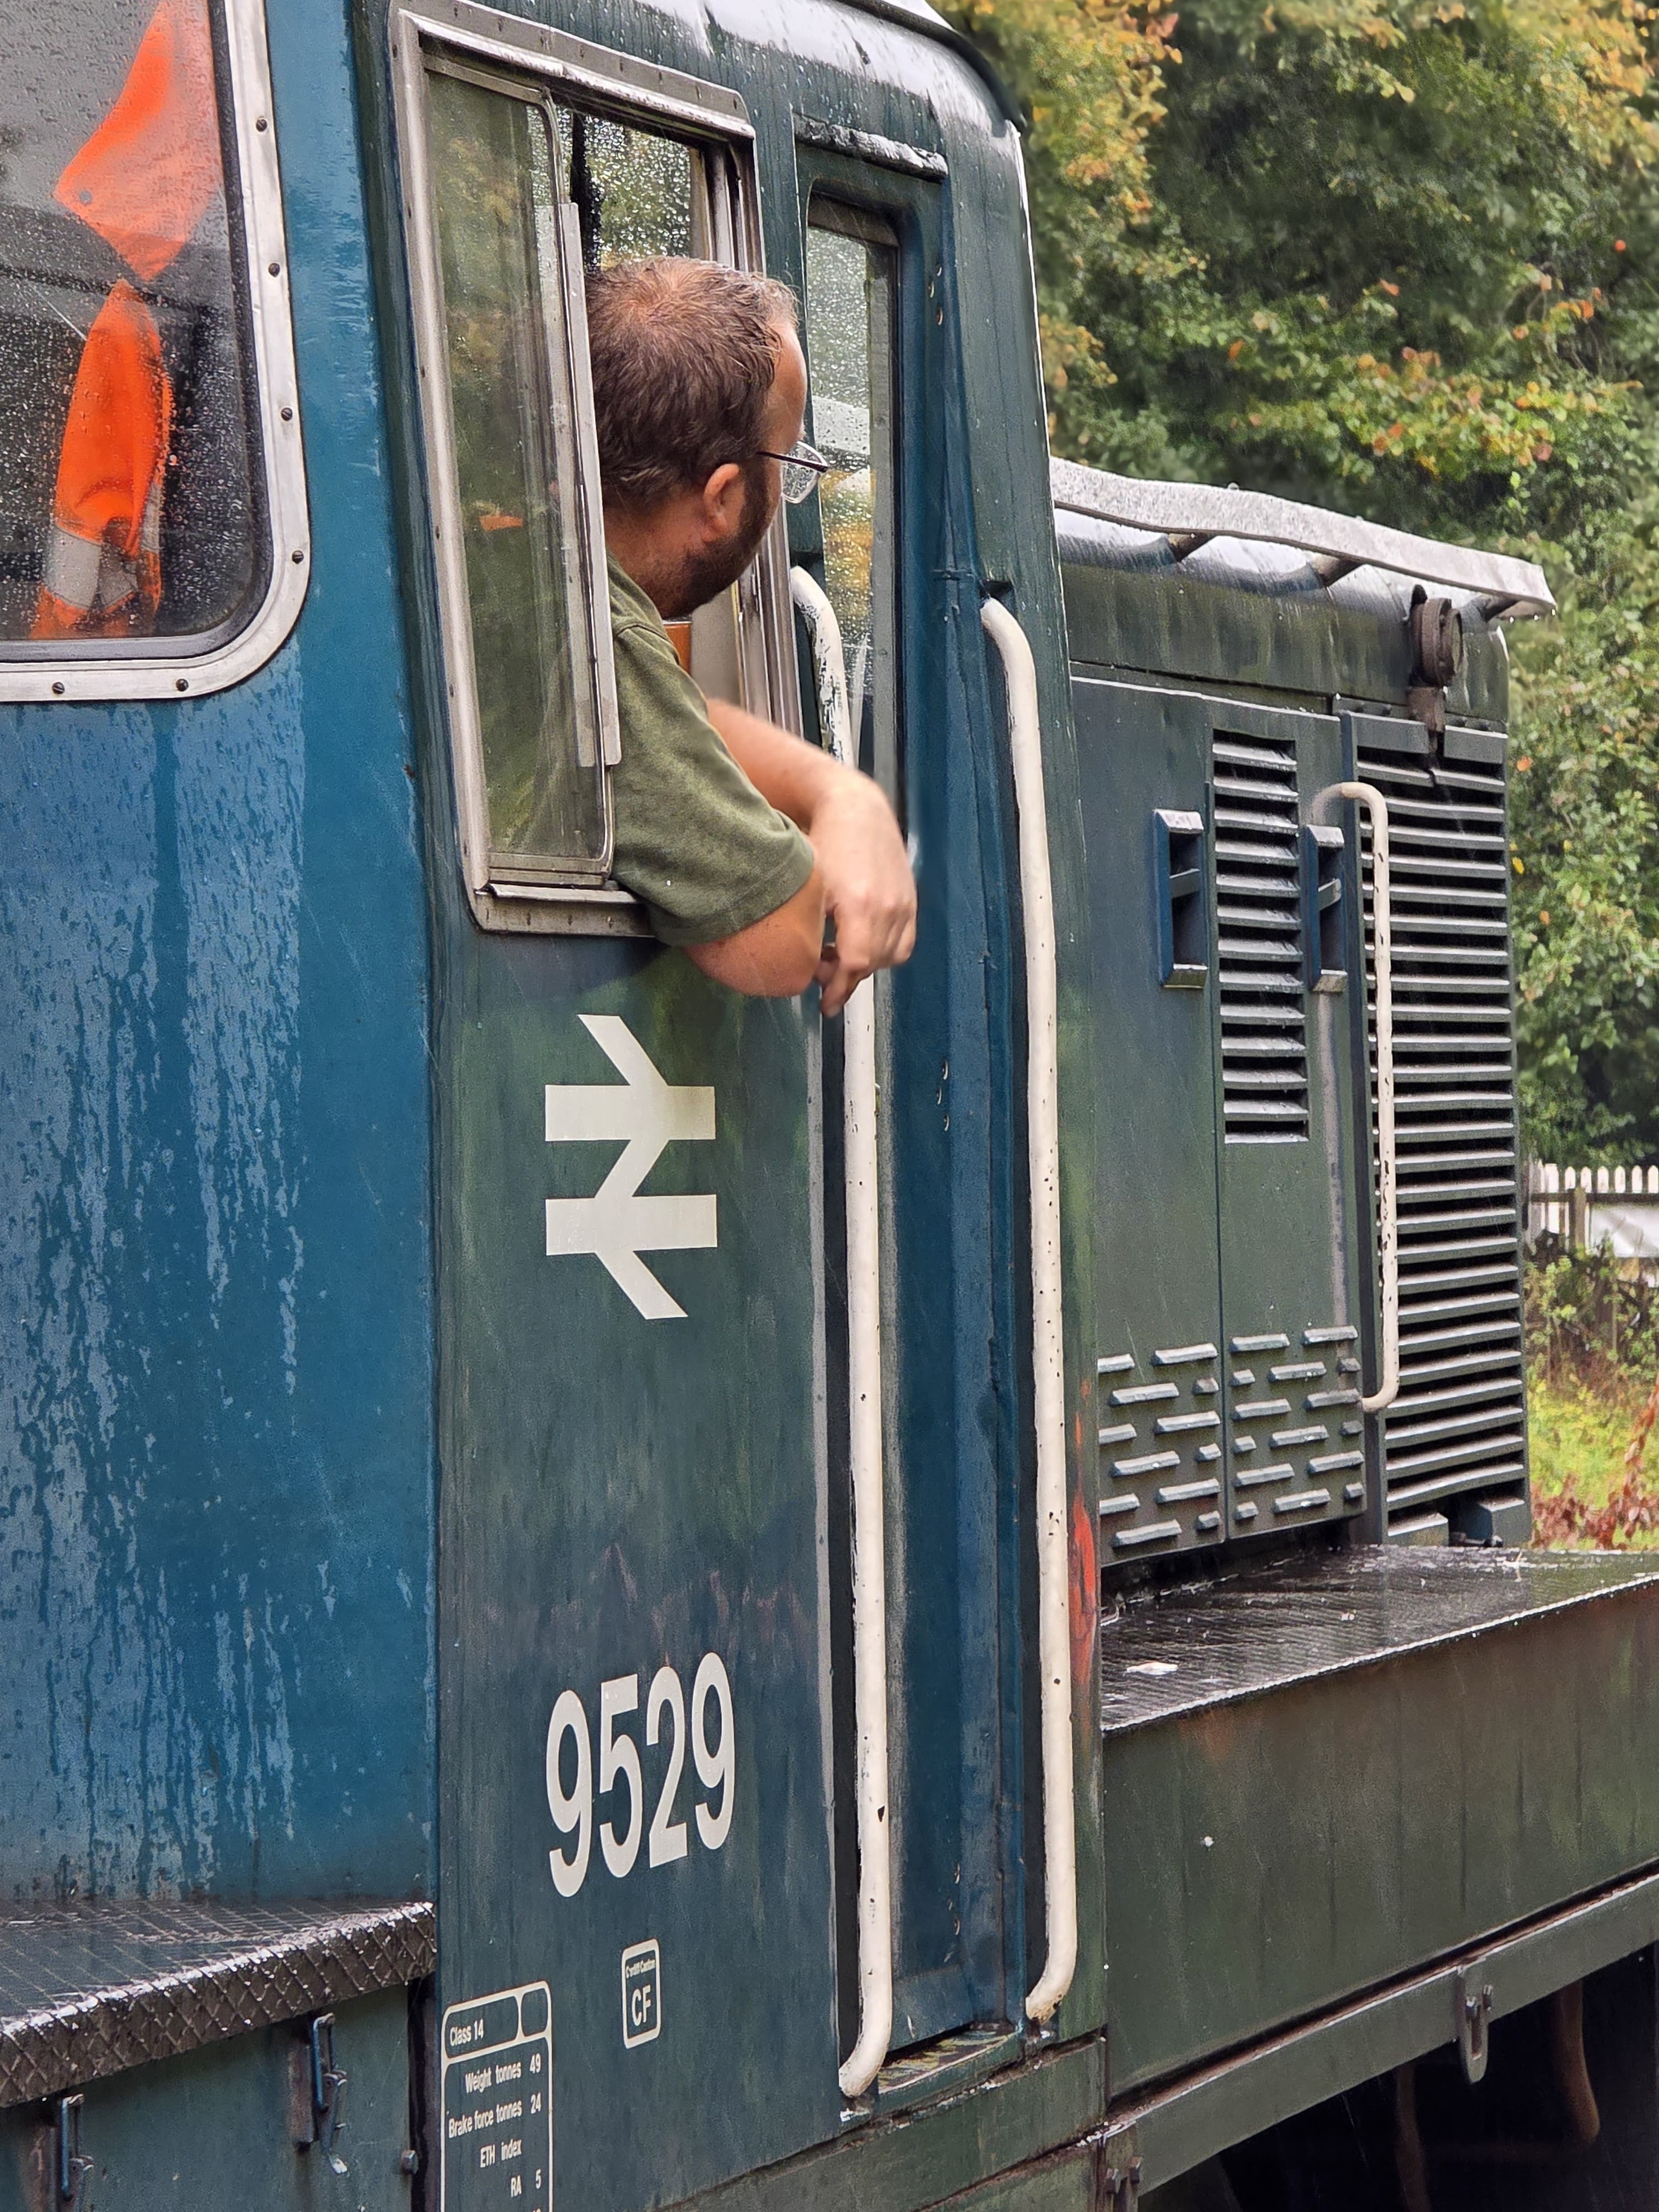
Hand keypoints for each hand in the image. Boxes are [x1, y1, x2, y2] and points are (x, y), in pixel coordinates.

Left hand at [808, 771, 915, 1016]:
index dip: (839, 987)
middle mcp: (887, 906)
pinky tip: (863, 944)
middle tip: (821, 972)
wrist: (857, 811)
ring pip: (889, 956)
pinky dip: (885, 953)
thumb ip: (807, 928)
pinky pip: (904, 944)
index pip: (855, 963)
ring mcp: (903, 903)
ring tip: (839, 955)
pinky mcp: (911, 900)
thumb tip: (802, 968)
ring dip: (864, 965)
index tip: (825, 1003)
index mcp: (858, 903)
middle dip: (845, 976)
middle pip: (871, 963)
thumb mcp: (807, 885)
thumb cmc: (822, 842)